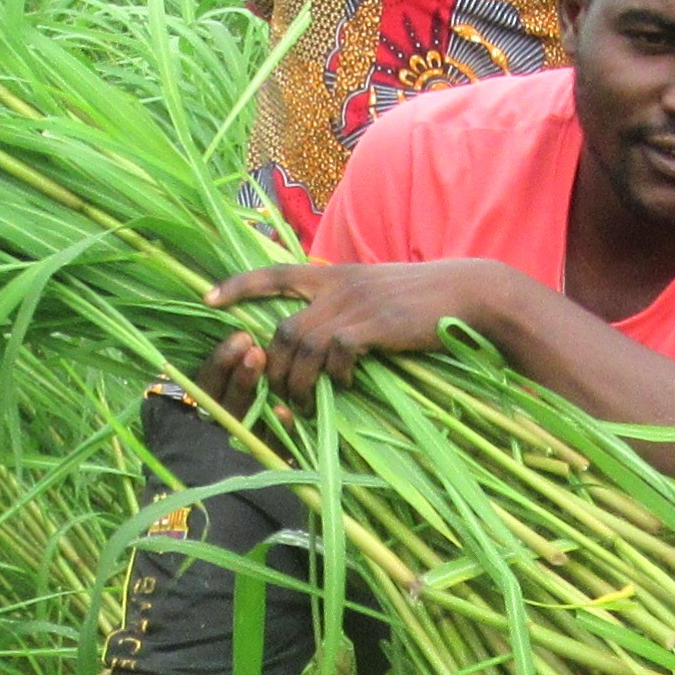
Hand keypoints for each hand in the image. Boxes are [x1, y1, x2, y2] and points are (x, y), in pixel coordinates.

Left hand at [204, 259, 493, 404]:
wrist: (467, 294)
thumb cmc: (425, 301)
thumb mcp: (377, 293)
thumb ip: (347, 307)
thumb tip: (326, 340)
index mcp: (334, 274)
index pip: (274, 273)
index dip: (238, 286)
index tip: (207, 299)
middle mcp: (337, 285)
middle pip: (281, 328)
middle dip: (272, 366)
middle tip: (281, 393)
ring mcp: (354, 304)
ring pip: (301, 345)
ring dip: (298, 381)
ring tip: (306, 402)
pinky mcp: (373, 325)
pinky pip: (335, 354)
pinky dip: (334, 376)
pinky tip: (347, 385)